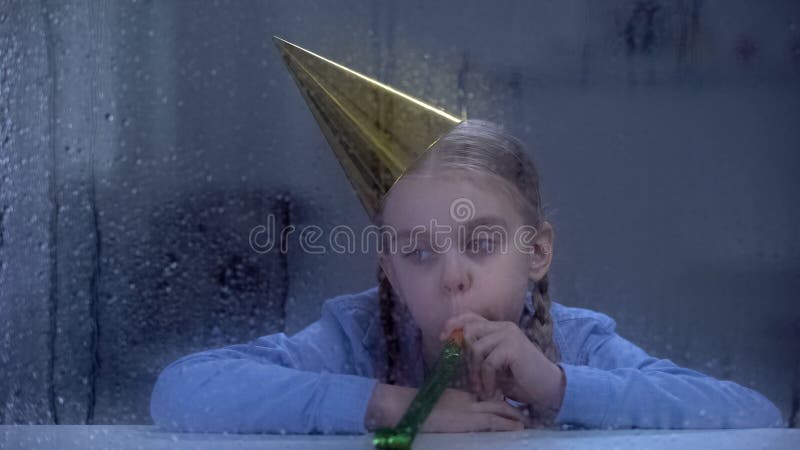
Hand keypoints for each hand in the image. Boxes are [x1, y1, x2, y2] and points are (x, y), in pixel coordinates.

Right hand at [366, 383, 527, 432]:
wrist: (403, 406)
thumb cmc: (415, 406)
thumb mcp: (437, 404)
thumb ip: (451, 405)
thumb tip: (459, 409)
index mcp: (461, 396)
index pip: (487, 396)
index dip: (501, 400)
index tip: (515, 404)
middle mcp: (468, 401)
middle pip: (497, 402)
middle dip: (513, 407)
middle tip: (529, 411)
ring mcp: (468, 409)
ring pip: (498, 410)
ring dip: (515, 416)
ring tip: (529, 420)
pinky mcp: (466, 420)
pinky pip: (491, 421)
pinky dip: (506, 423)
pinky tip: (518, 427)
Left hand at [439, 312, 565, 417]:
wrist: (548, 387)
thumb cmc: (521, 378)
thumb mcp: (495, 363)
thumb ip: (479, 354)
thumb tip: (453, 351)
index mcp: (498, 328)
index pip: (471, 317)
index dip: (453, 324)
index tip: (442, 338)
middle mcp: (503, 327)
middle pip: (469, 331)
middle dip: (463, 356)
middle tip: (467, 378)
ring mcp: (508, 335)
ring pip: (476, 348)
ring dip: (474, 372)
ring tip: (481, 388)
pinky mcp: (512, 347)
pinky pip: (488, 362)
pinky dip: (486, 379)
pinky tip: (491, 390)